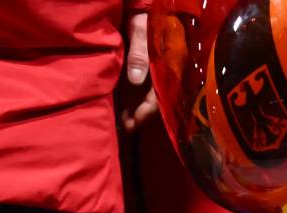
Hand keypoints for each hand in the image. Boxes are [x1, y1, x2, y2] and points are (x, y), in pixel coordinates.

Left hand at [120, 12, 157, 132]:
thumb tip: (136, 80)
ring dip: (133, 107)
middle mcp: (160, 69)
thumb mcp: (141, 30)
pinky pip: (135, 84)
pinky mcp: (139, 64)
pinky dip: (128, 95)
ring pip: (143, 92)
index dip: (148, 109)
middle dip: (139, 113)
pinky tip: (120, 106)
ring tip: (122, 122)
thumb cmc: (143, 15)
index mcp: (166, 62)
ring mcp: (150, 67)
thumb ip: (139, 54)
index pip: (161, 92)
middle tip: (126, 127)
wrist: (139, 4)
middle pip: (151, 96)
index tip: (135, 121)